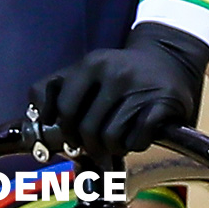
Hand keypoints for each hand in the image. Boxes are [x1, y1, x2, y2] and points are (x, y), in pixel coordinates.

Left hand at [28, 23, 208, 156]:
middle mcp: (114, 73)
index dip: (65, 131)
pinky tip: (137, 134)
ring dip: (113, 148)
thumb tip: (39, 119)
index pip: (65, 110)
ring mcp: (140, 88)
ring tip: (118, 138)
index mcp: (92, 64)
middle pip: (88, 130)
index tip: (72, 139)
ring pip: (111, 139)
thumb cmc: (120, 74)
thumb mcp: (88, 71)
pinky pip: (137, 140)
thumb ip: (56, 90)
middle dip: (90, 145)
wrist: (169, 60)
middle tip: (97, 144)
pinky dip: (135, 144)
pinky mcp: (163, 103)